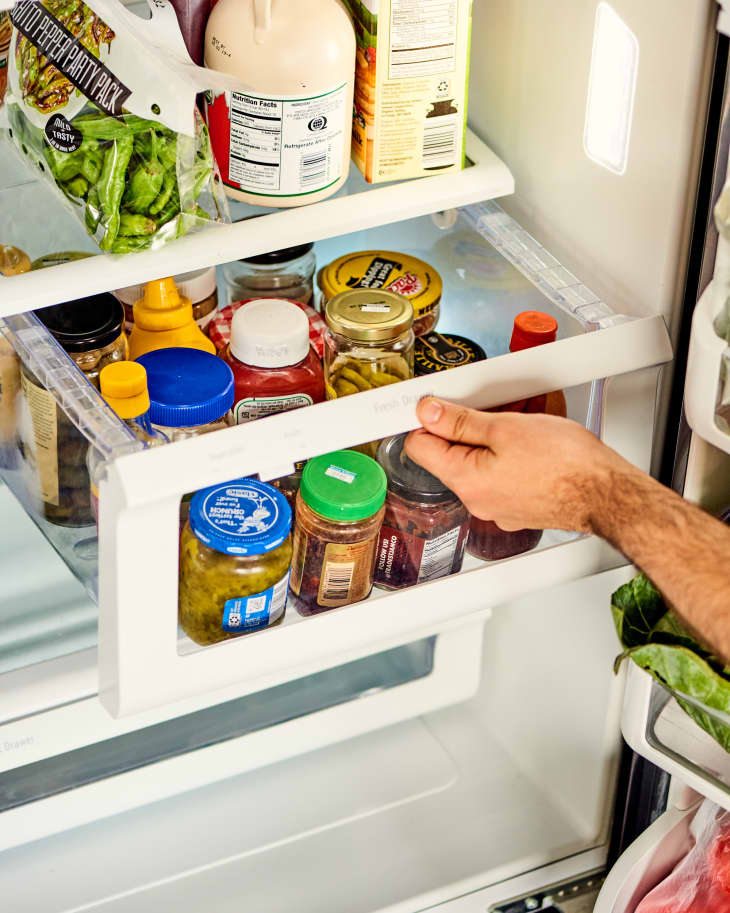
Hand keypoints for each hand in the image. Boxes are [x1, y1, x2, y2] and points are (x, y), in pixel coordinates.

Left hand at [404, 397, 641, 533]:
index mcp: (466, 480)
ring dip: (494, 438)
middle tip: (493, 409)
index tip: (438, 405)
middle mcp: (477, 500)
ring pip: (481, 463)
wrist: (607, 494)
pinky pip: (502, 475)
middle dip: (468, 426)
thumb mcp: (506, 427)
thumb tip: (428, 413)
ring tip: (522, 423)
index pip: (419, 447)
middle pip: (452, 454)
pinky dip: (511, 456)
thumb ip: (460, 421)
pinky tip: (533, 443)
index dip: (426, 420)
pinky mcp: (518, 507)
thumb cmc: (566, 464)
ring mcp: (498, 507)